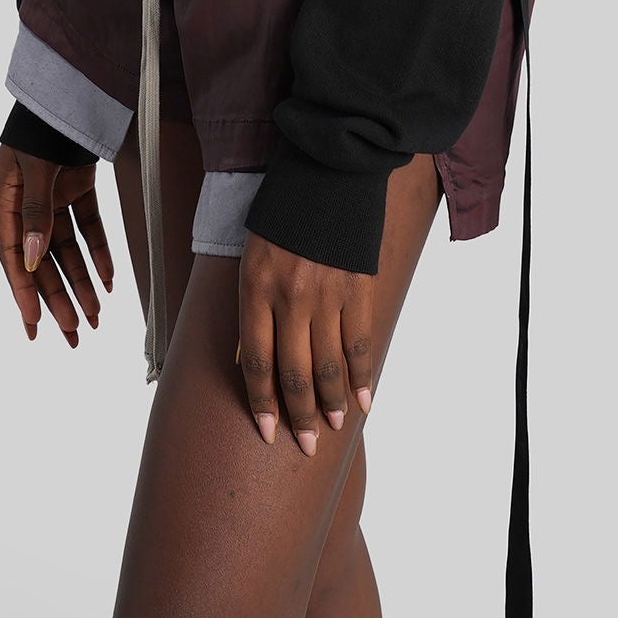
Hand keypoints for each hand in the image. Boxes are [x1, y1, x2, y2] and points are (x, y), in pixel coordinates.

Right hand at [0, 142, 113, 343]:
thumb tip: (31, 258)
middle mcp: (28, 204)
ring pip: (67, 250)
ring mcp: (53, 197)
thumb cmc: (42, 123)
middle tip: (72, 336)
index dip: (24, 292)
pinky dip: (99, 252)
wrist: (68, 87)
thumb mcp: (35, 167)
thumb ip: (36, 211)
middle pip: (42, 260)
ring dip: (81, 282)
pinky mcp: (77, 188)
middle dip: (58, 299)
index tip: (35, 326)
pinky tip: (111, 280)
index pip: (12, 256)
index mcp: (6, 200)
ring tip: (95, 318)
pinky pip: (89, 228)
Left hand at [237, 232, 374, 453]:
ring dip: (333, 402)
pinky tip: (366, 399)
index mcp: (256, 289)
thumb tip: (251, 361)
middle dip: (300, 415)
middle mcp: (290, 297)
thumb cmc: (282, 216)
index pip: (257, 362)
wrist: (326, 172)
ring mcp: (327, 294)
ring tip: (335, 427)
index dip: (262, 402)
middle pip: (294, 372)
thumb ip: (252, 309)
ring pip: (329, 364)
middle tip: (307, 445)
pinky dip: (364, 374)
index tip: (267, 433)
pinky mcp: (357, 287)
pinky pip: (360, 342)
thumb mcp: (251, 257)